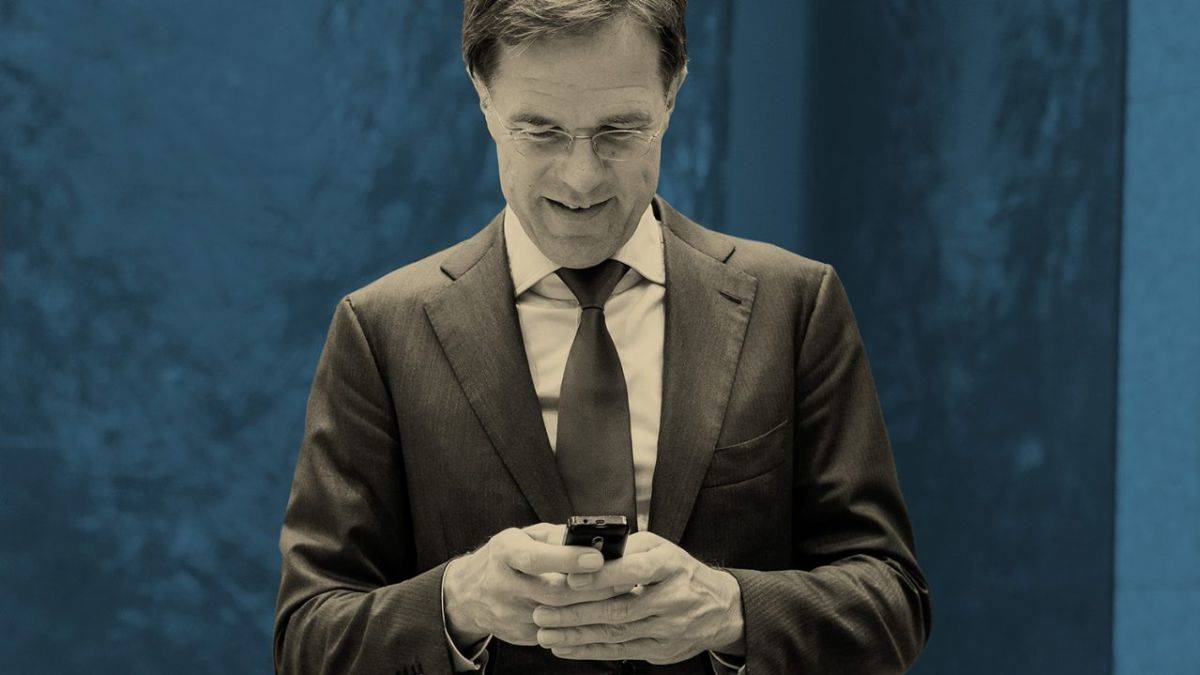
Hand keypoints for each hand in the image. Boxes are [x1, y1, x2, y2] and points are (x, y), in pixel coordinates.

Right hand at [443, 523, 638, 648]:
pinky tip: (602, 612)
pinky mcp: (519, 634)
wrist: (467, 594)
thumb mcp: (522, 536)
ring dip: (593, 606)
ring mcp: (510, 614)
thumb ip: (555, 537)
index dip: (567, 559)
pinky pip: (556, 631)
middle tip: (626, 578)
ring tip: (621, 593)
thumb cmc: (505, 557)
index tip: (597, 557)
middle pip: (553, 593)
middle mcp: (502, 585)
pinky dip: (581, 622)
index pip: (535, 559)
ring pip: (559, 616)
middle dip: (593, 586)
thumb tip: (591, 539)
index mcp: (504, 553)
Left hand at [531, 531, 745, 664]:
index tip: (569, 579)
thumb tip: (588, 550)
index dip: (601, 576)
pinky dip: (590, 651)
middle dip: (576, 612)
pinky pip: (621, 652)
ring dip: (576, 635)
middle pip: (619, 608)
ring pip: (616, 634)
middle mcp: (673, 598)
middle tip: (541, 611)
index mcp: (671, 565)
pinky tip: (565, 648)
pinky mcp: (661, 650)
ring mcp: (669, 628)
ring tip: (545, 632)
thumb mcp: (663, 549)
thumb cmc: (681, 571)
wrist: (720, 608)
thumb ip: (630, 549)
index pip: (635, 571)